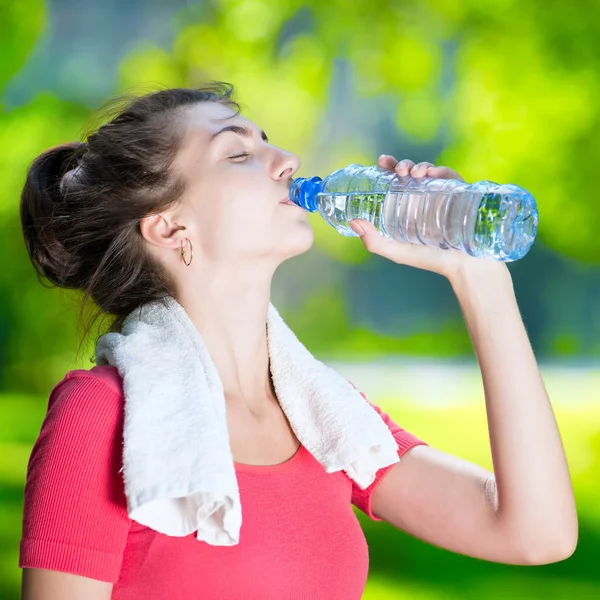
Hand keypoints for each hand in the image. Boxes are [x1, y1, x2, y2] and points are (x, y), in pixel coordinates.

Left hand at [349, 155, 508, 281]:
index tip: (380, 162)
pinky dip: (438, 170)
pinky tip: (429, 175)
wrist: (463, 265)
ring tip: (411, 174)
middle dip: (401, 165)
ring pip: (427, 170)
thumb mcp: (397, 251)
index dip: (387, 169)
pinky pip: (448, 175)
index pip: (394, 182)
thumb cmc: (430, 259)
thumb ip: (374, 241)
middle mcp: (422, 197)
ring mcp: (441, 193)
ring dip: (417, 166)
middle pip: (409, 172)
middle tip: (397, 169)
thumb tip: (353, 222)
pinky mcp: (458, 193)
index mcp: (407, 206)